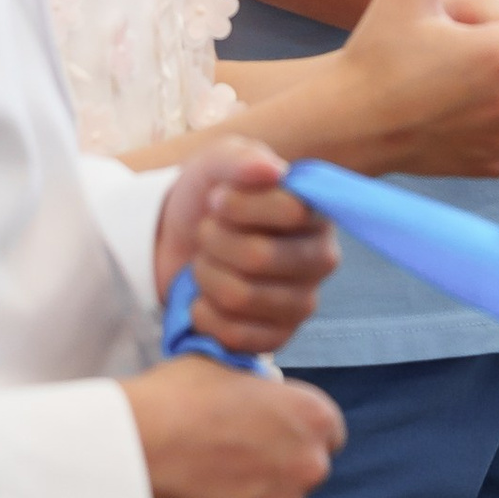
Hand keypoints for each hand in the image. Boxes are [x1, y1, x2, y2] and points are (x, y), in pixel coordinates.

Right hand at [120, 351, 344, 497]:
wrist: (134, 451)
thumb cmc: (178, 398)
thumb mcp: (227, 369)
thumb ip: (257, 389)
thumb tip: (255, 398)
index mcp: (313, 417)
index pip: (327, 430)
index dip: (296, 429)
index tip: (269, 432)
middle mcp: (310, 468)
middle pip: (304, 470)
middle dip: (278, 466)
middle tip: (234, 459)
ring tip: (210, 485)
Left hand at [153, 138, 337, 352]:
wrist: (178, 243)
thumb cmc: (210, 198)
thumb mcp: (217, 163)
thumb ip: (242, 159)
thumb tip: (273, 171)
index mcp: (316, 212)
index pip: (290, 211)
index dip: (239, 206)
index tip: (217, 199)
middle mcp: (320, 258)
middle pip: (259, 257)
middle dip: (214, 241)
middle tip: (206, 233)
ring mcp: (302, 303)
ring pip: (241, 297)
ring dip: (206, 276)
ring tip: (205, 263)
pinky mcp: (278, 337)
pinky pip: (236, 335)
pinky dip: (205, 315)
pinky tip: (204, 299)